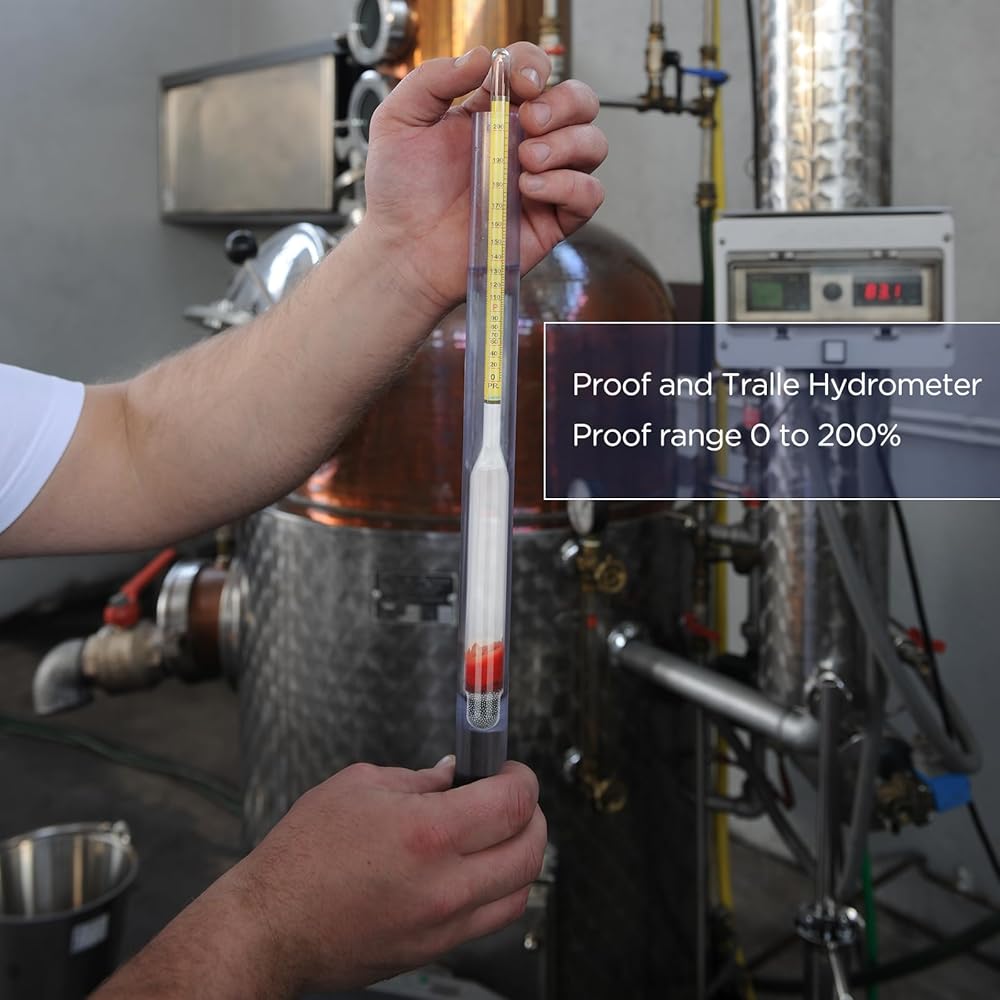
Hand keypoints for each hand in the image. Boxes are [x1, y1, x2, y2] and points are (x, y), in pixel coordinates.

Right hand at [232, 757, 546, 992]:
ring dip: (521, 856)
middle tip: (513, 798)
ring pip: (520, 892)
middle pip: (530, 850)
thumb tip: (454, 776)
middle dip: (532, 815)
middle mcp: (446, 884)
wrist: (271, 927)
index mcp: (429, 833)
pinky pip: (489, 919)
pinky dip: (497, 889)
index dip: (522, 778)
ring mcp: (443, 925)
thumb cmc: (304, 854)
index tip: (510, 770)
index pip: (513, 803)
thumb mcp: (359, 786)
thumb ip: (418, 779)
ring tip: (500, 833)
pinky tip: (474, 868)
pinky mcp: (434, 951)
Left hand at [359, 42, 607, 314]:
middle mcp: (525, 143)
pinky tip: (529, 190)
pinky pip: (589, 195)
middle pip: (580, 103)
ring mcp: (542, 182)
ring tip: (525, 160)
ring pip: (593, 145)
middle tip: (530, 121)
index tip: (517, 82)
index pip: (536, 72)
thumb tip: (483, 55)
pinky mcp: (550, 221)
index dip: (535, 66)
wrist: (403, 250)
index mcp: (494, 114)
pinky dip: (569, 185)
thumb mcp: (399, 119)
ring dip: (567, 144)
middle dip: (564, 102)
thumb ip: (433, 78)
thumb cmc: (399, 192)